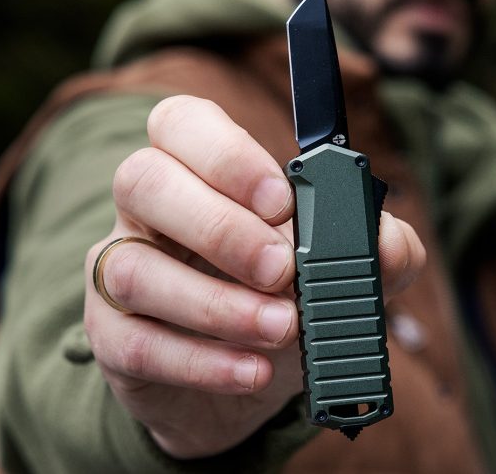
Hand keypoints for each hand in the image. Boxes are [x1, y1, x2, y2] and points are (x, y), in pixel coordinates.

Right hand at [84, 95, 425, 458]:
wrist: (250, 372)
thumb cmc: (288, 296)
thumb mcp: (341, 265)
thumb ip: (372, 245)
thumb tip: (383, 241)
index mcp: (197, 169)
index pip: (181, 123)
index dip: (226, 153)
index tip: (281, 200)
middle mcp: (148, 210)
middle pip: (143, 180)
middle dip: (221, 226)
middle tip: (282, 269)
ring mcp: (118, 270)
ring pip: (134, 270)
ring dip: (217, 304)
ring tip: (281, 326)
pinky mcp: (112, 337)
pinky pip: (137, 344)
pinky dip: (202, 362)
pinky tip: (253, 370)